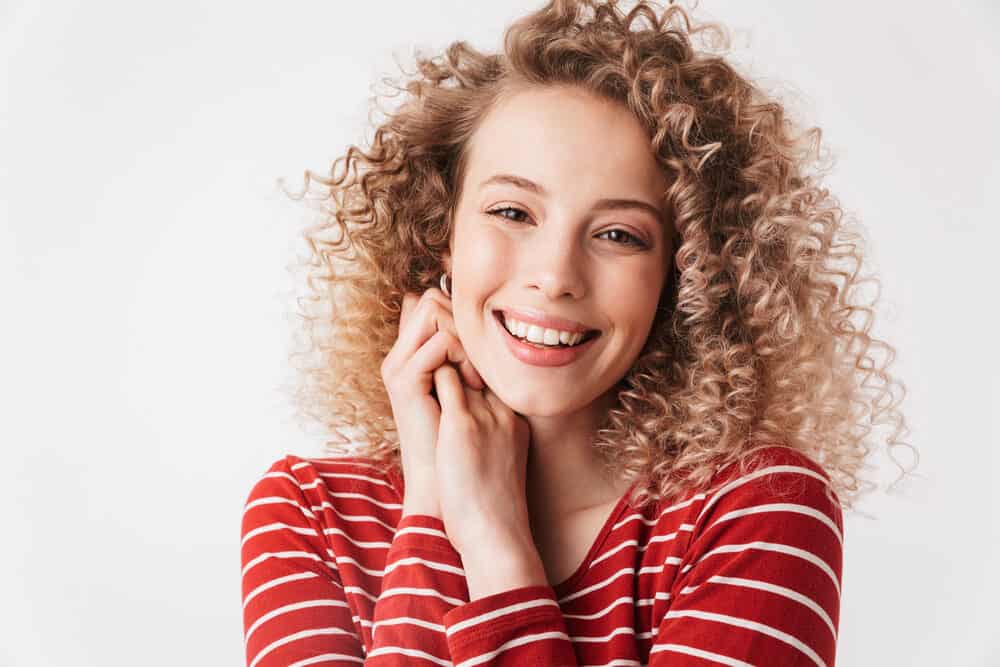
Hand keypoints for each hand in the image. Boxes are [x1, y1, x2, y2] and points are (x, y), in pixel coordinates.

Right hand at [380, 287, 484, 516]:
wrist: (447, 492)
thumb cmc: (465, 451)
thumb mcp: (471, 398)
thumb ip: (473, 365)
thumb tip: (494, 337)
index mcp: (412, 360)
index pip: (430, 302)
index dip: (460, 316)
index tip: (479, 355)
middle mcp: (400, 358)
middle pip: (431, 298)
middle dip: (463, 323)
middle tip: (478, 366)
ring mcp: (398, 367)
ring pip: (433, 309)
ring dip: (465, 338)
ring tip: (476, 378)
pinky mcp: (404, 381)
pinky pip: (440, 341)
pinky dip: (463, 356)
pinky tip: (474, 385)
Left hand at [431, 363, 534, 558]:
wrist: (494, 534)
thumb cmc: (490, 509)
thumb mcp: (501, 464)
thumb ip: (490, 440)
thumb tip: (465, 433)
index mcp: (514, 420)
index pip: (490, 375)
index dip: (466, 369)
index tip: (445, 372)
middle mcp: (503, 410)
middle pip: (477, 362)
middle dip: (451, 358)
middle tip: (428, 361)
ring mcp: (485, 414)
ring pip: (460, 360)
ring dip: (438, 362)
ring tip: (418, 367)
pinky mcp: (462, 423)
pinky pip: (444, 376)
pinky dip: (428, 373)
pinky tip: (415, 383)